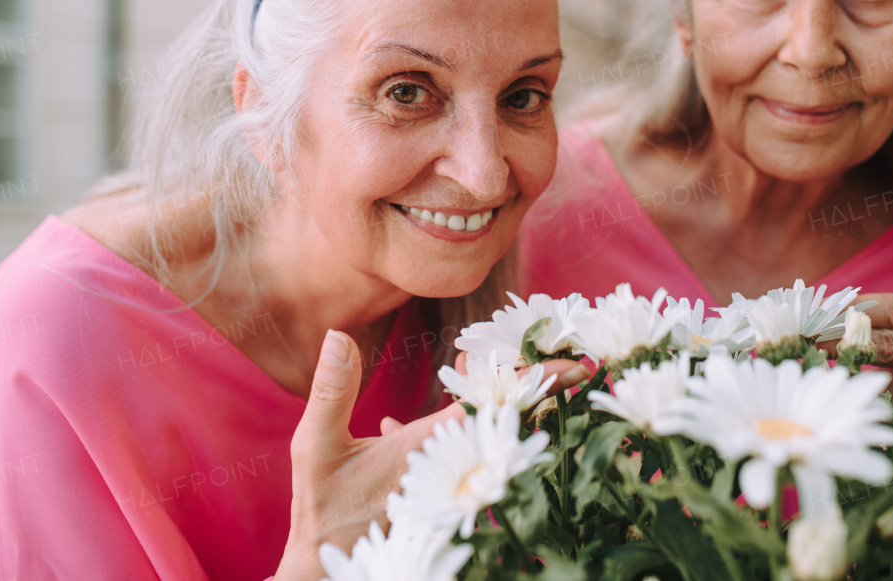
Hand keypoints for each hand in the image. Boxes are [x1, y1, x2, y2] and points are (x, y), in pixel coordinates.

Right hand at [274, 332, 587, 580]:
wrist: (326, 563)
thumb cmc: (322, 507)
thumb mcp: (315, 446)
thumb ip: (331, 391)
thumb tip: (339, 334)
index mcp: (432, 446)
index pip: (496, 403)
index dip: (535, 379)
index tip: (577, 364)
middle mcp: (453, 464)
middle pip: (505, 416)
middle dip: (531, 384)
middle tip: (563, 357)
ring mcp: (451, 479)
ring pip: (485, 431)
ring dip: (492, 399)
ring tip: (489, 365)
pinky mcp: (440, 489)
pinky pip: (459, 449)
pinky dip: (456, 421)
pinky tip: (427, 405)